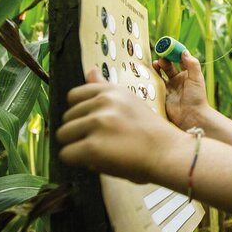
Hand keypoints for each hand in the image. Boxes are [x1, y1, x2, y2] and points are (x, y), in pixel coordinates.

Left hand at [57, 69, 187, 182]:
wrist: (168, 154)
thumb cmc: (150, 133)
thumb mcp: (129, 102)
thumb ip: (105, 89)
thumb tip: (90, 70)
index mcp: (111, 91)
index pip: (73, 96)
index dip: (82, 114)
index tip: (97, 124)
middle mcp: (103, 103)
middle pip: (67, 118)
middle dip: (79, 132)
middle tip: (105, 141)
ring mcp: (97, 123)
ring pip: (63, 136)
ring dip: (77, 146)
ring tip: (101, 151)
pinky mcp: (92, 146)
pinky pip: (66, 155)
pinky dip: (78, 161)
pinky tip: (97, 161)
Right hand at [153, 51, 209, 130]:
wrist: (191, 116)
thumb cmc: (197, 97)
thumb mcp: (196, 78)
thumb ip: (192, 64)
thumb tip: (184, 51)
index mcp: (187, 75)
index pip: (180, 60)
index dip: (174, 53)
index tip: (169, 47)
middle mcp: (178, 80)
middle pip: (168, 66)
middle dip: (164, 61)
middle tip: (161, 59)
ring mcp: (169, 87)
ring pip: (160, 74)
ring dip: (157, 68)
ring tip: (155, 65)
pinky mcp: (162, 95)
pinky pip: (155, 84)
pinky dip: (151, 78)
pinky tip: (150, 74)